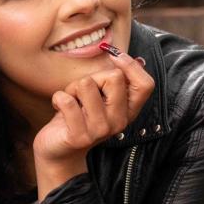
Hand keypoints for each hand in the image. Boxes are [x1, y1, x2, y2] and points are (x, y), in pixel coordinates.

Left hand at [33, 44, 154, 166]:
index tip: (113, 56)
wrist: (59, 150)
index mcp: (128, 111)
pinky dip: (58, 98)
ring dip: (72, 88)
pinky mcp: (80, 137)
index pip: (145, 85)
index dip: (131, 65)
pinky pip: (67, 100)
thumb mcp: (99, 97)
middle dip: (93, 77)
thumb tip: (119, 53)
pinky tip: (59, 108)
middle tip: (82, 92)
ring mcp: (101, 130)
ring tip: (71, 102)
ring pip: (86, 84)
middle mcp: (119, 122)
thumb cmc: (78, 116)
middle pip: (115, 77)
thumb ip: (111, 79)